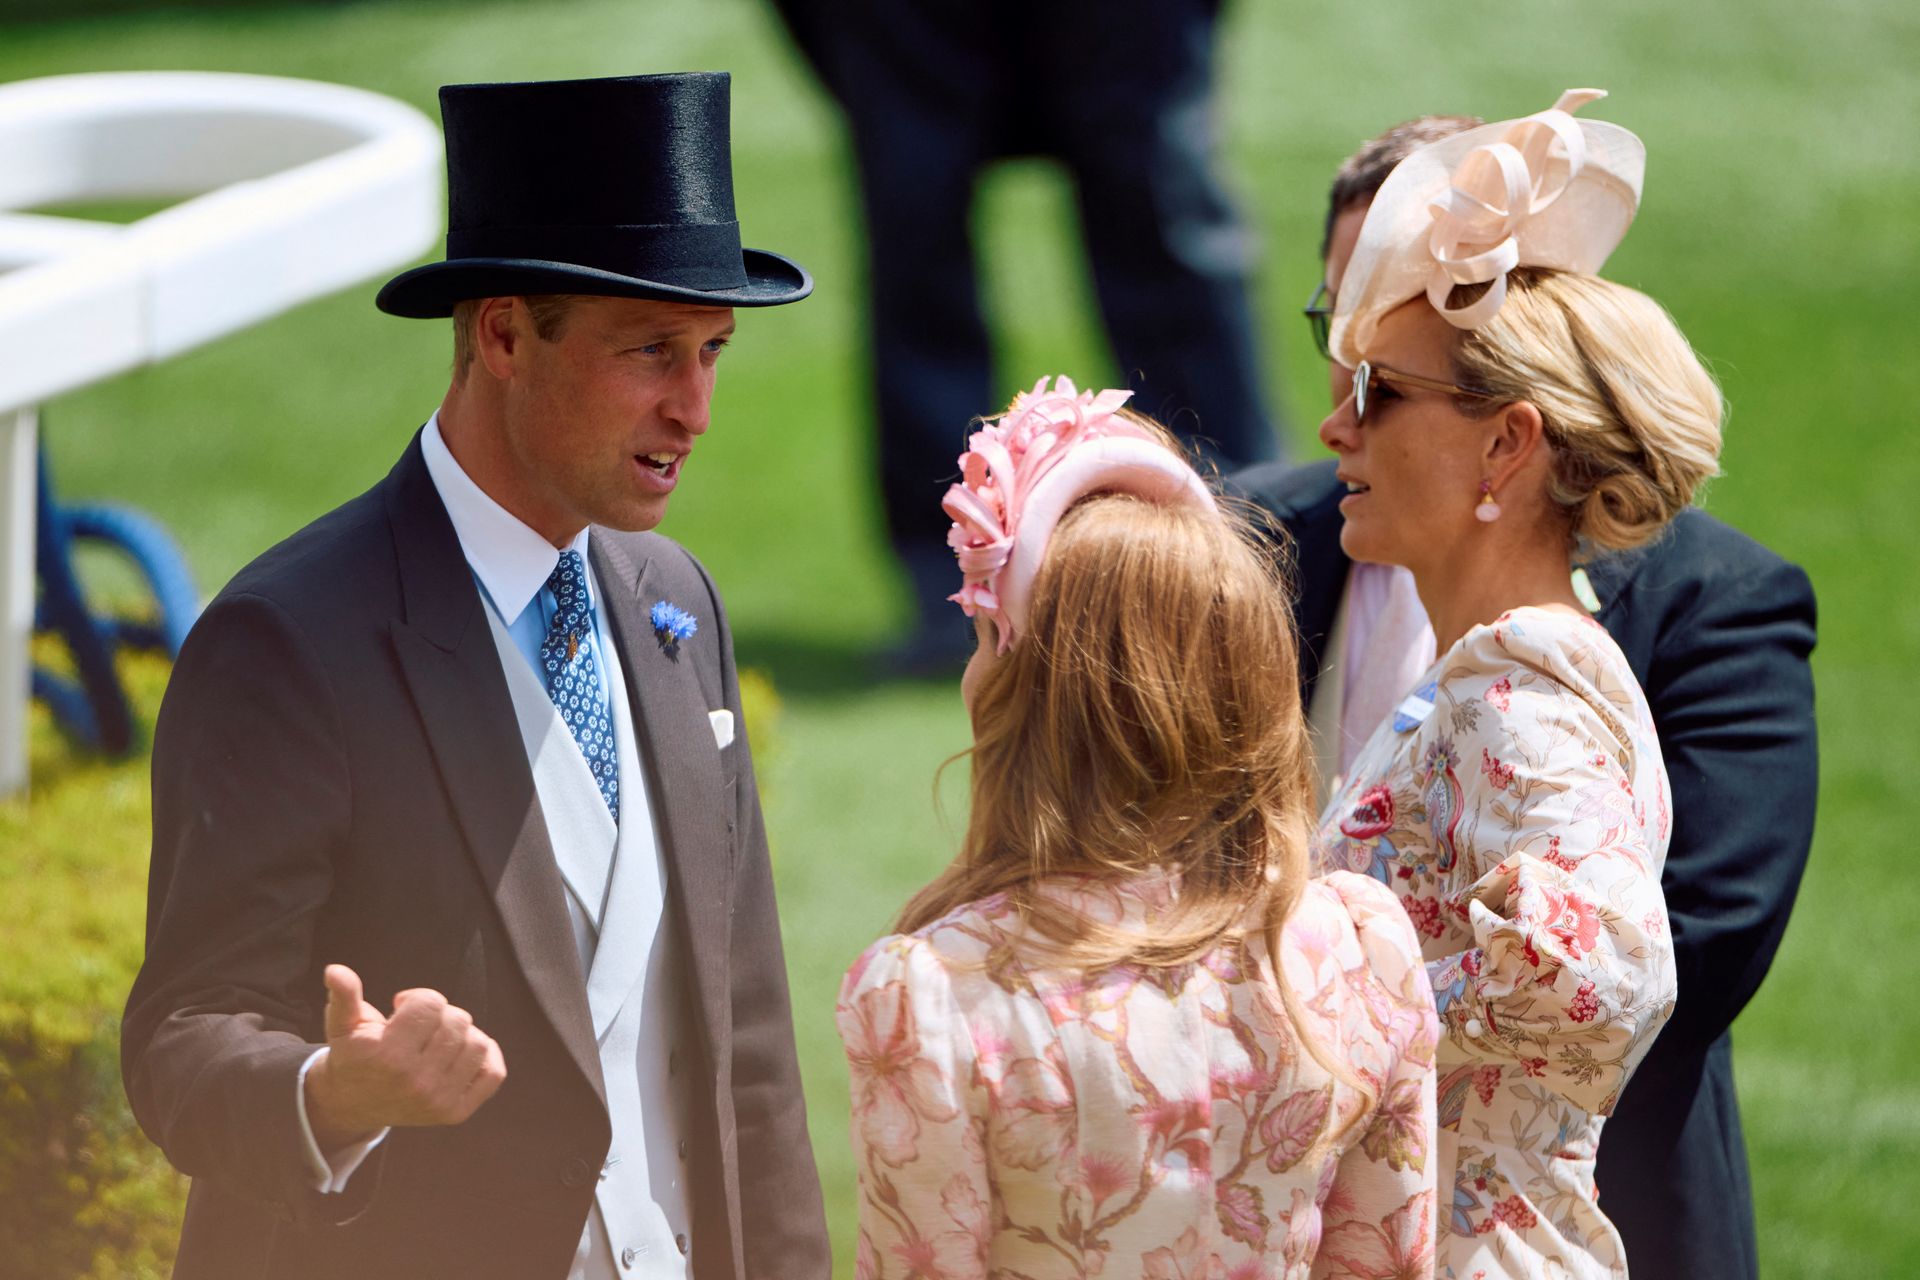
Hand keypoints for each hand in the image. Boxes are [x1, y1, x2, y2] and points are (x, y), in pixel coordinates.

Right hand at [304, 964, 506, 1151]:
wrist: (352, 1104)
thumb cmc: (353, 1056)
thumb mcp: (342, 1025)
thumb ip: (344, 996)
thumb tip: (335, 970)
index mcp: (387, 1056)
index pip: (431, 1003)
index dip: (418, 998)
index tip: (401, 1008)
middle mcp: (415, 1081)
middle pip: (457, 1020)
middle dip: (439, 1014)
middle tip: (419, 1026)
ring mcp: (437, 1100)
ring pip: (478, 1043)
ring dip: (461, 1033)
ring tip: (437, 1038)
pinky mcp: (455, 1113)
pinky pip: (493, 1073)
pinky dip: (486, 1056)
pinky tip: (461, 1051)